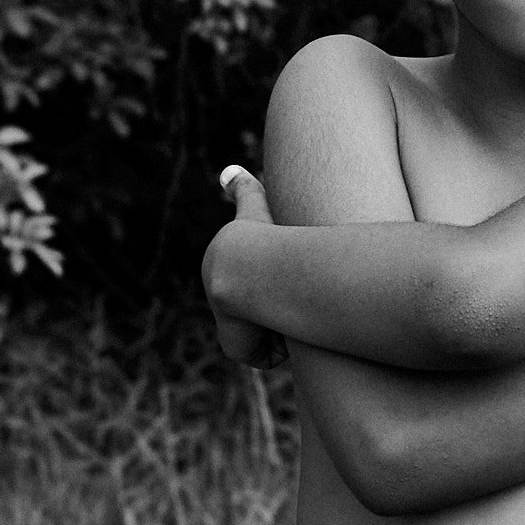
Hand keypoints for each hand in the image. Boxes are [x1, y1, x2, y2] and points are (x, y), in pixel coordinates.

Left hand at [205, 165, 287, 370]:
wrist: (247, 263)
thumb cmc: (260, 235)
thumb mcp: (254, 206)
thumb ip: (244, 190)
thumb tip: (228, 170)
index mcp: (222, 269)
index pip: (248, 283)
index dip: (270, 282)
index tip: (288, 280)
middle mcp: (222, 298)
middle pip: (258, 311)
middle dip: (280, 308)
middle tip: (302, 299)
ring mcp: (228, 324)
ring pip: (266, 333)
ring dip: (285, 326)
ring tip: (302, 310)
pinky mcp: (235, 346)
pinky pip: (264, 354)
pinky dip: (281, 345)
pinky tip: (295, 329)